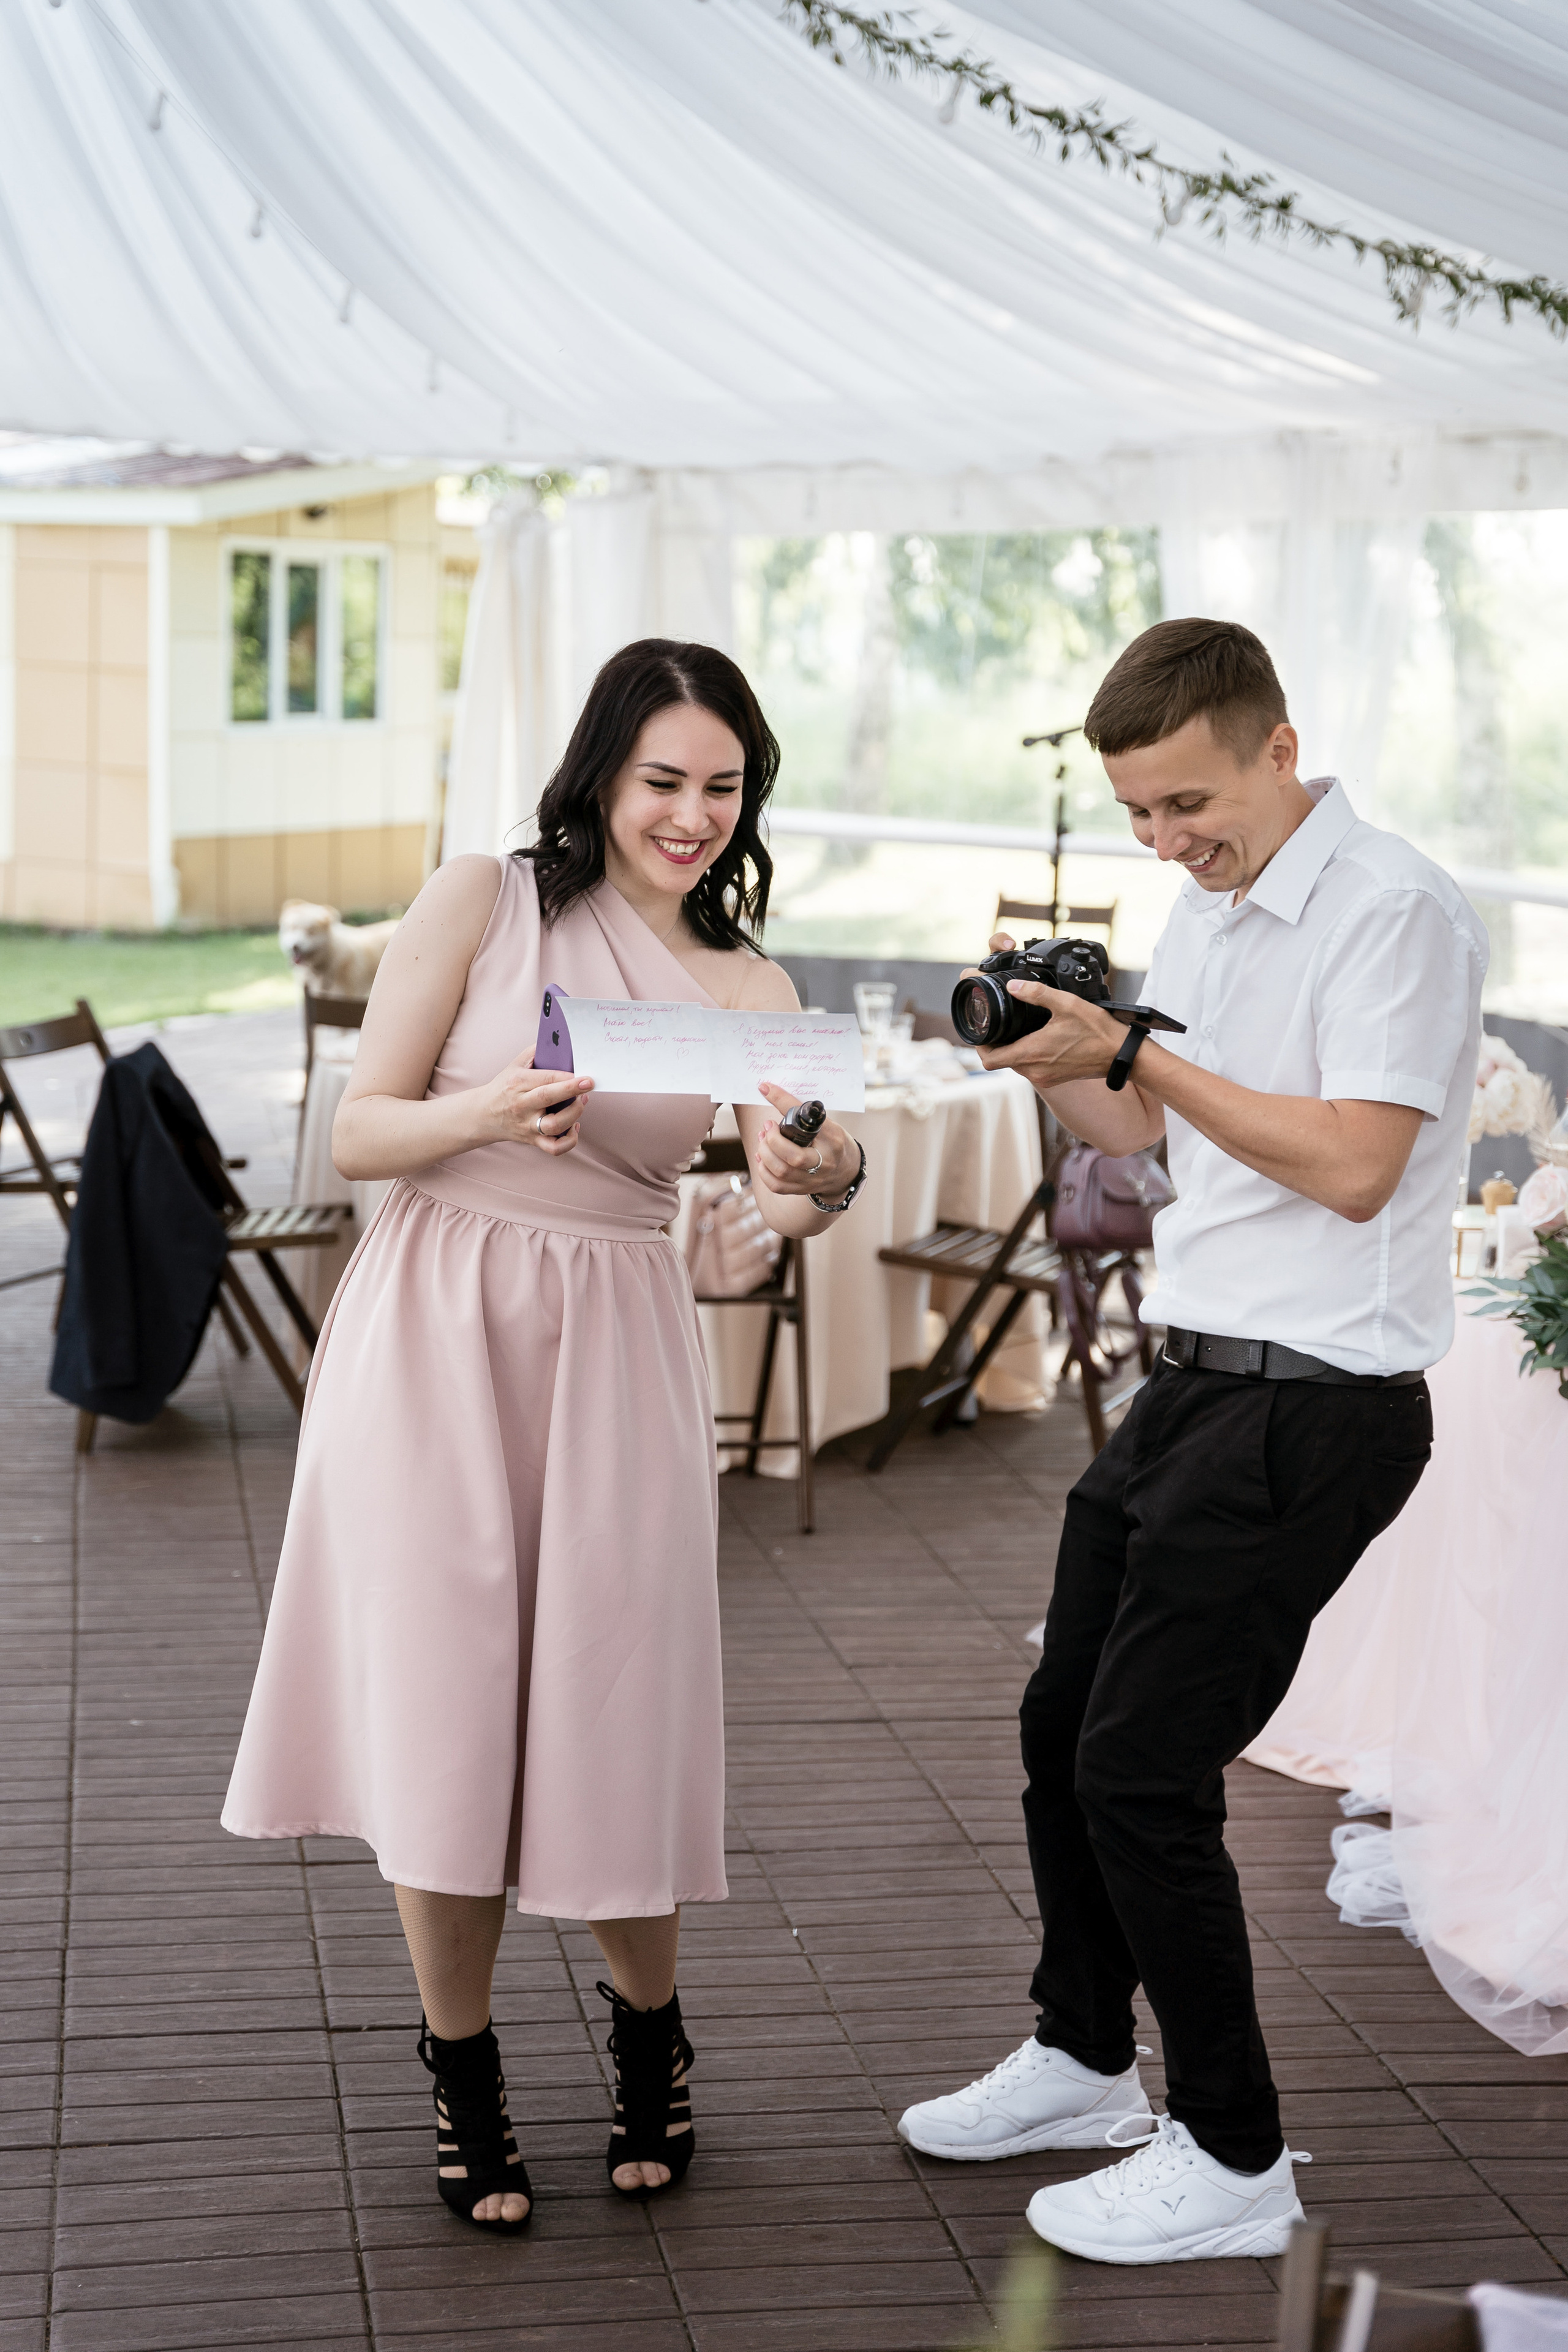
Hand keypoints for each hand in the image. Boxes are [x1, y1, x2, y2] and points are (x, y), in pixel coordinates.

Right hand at [480, 1050, 593, 1154]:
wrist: (483, 1115)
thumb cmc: (504, 1087)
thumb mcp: (514, 1065)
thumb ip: (535, 1052)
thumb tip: (558, 1041)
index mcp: (517, 1083)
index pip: (544, 1079)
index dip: (565, 1077)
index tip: (583, 1074)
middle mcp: (521, 1105)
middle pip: (547, 1098)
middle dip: (571, 1091)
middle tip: (589, 1084)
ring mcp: (527, 1125)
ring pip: (554, 1125)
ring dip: (574, 1114)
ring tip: (581, 1102)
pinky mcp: (533, 1140)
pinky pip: (554, 1148)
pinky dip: (569, 1141)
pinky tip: (574, 1126)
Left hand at [755, 1081, 858, 1198]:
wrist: (846, 1171)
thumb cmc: (833, 1142)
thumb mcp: (827, 1124)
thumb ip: (805, 1117)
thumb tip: (774, 1094)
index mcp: (832, 1139)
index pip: (806, 1122)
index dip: (783, 1103)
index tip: (766, 1089)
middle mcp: (824, 1162)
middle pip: (793, 1157)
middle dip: (772, 1140)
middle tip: (768, 1127)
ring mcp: (812, 1179)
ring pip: (781, 1172)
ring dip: (764, 1153)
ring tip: (762, 1139)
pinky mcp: (801, 1189)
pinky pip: (776, 1185)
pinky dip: (763, 1171)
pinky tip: (762, 1158)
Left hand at [977, 982, 1124, 1084]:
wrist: (1120, 1054)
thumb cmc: (1097, 1031)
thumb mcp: (1066, 1004)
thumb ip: (1036, 993)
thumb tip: (1013, 986)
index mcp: (1031, 1054)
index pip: (990, 1060)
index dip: (979, 1046)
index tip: (981, 1031)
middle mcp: (1034, 1071)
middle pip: (1000, 1062)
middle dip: (995, 1045)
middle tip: (996, 1025)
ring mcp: (1045, 1078)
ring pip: (1016, 1065)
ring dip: (1011, 1050)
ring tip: (1015, 1029)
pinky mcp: (1054, 1079)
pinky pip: (1031, 1069)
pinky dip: (1027, 1055)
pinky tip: (1035, 1038)